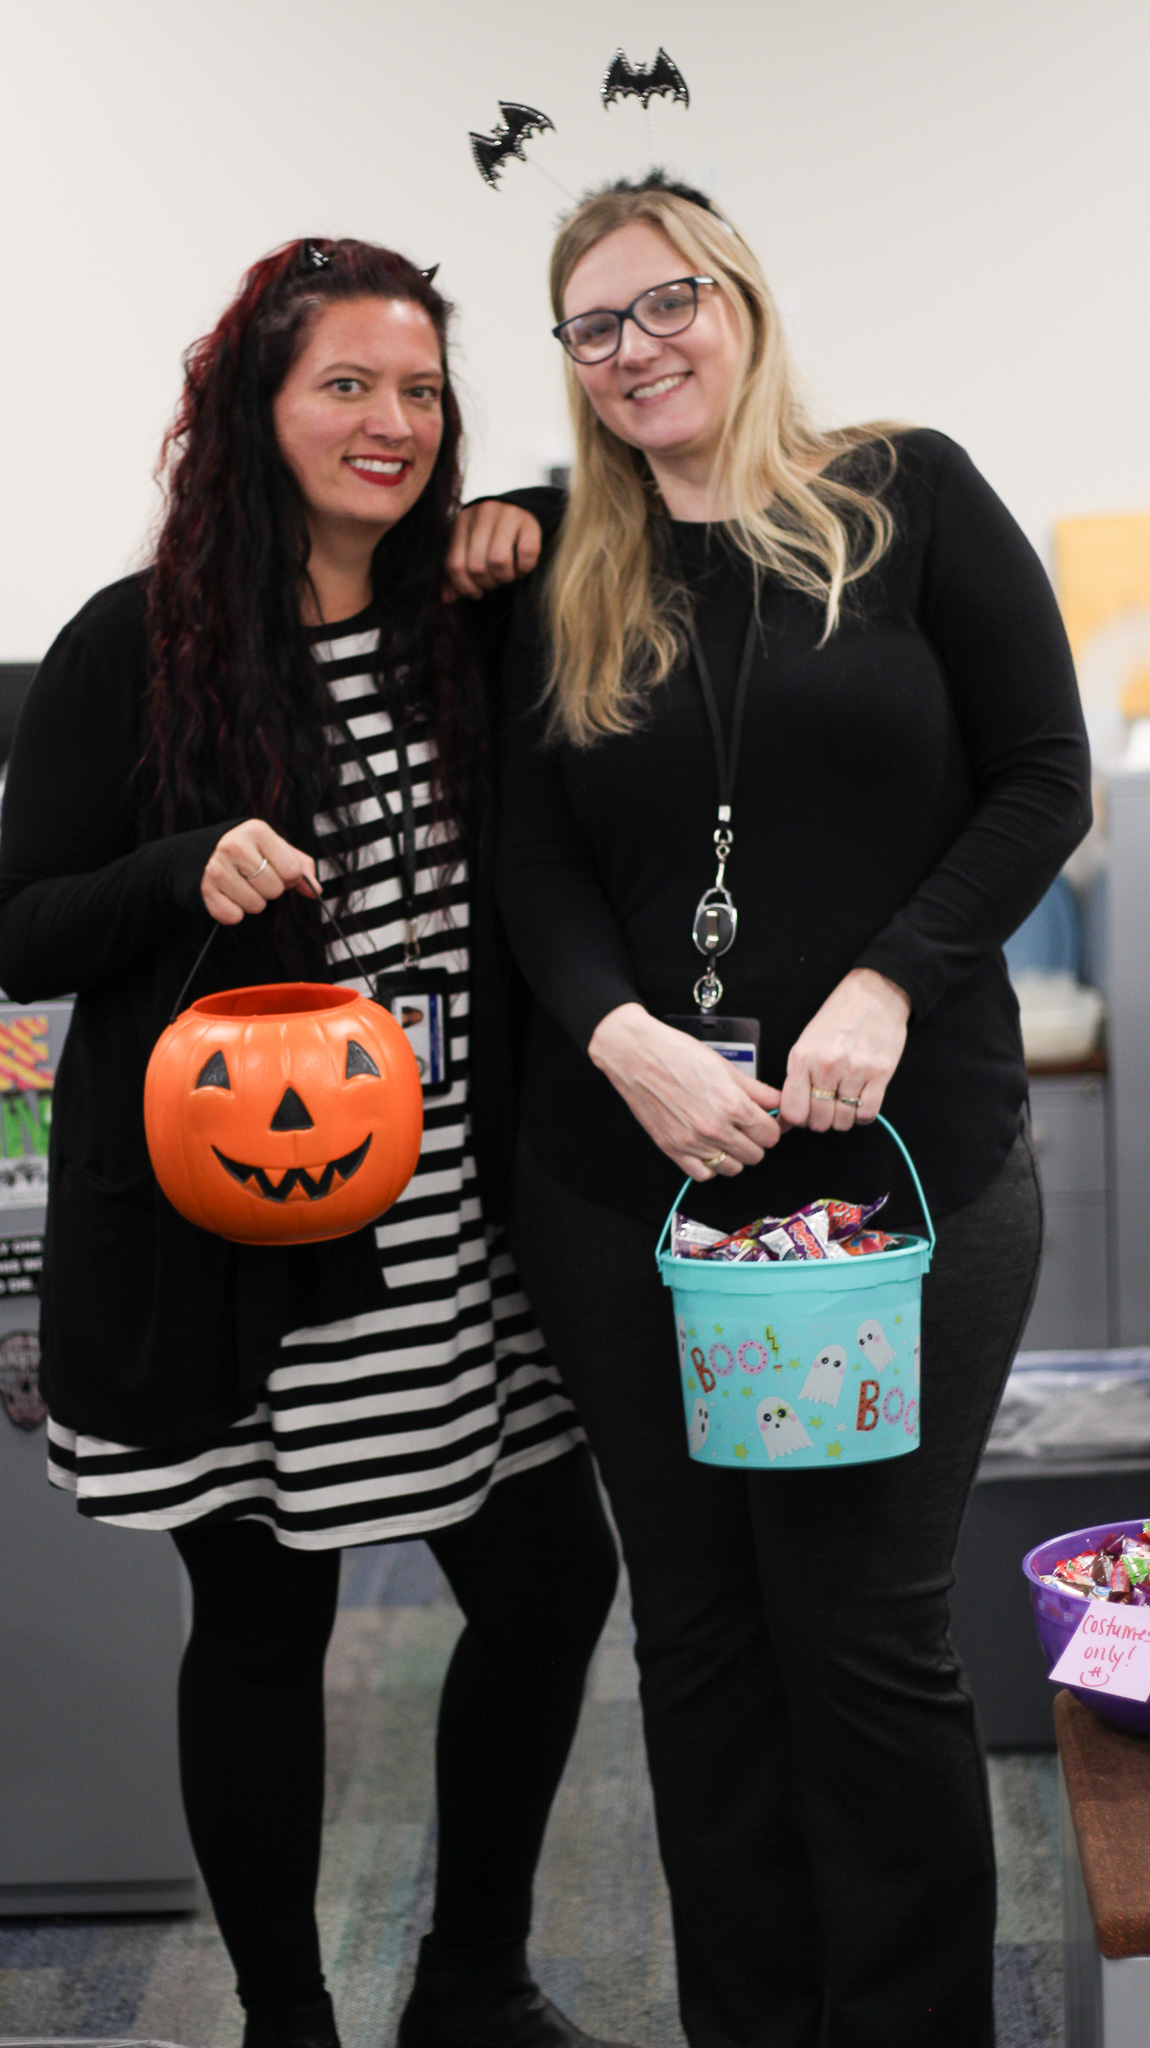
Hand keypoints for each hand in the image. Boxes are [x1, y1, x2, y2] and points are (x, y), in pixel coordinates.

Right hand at [201, 821, 317, 926]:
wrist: (208, 853)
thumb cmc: (252, 852)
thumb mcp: (278, 849)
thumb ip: (302, 866)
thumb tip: (315, 890)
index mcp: (257, 831)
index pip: (292, 871)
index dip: (291, 878)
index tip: (278, 870)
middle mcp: (234, 846)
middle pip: (275, 890)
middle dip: (271, 890)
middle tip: (257, 878)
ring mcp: (216, 867)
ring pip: (256, 905)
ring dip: (254, 902)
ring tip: (244, 886)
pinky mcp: (205, 889)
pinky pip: (233, 916)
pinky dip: (236, 913)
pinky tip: (230, 896)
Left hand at [445, 501, 542, 599]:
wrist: (519, 506)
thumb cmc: (490, 533)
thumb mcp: (469, 545)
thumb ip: (458, 570)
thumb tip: (446, 598)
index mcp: (462, 522)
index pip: (455, 565)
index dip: (465, 587)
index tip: (476, 592)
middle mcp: (482, 514)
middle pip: (476, 566)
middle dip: (487, 583)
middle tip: (495, 581)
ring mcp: (506, 515)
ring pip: (499, 561)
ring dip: (505, 577)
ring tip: (508, 574)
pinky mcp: (529, 522)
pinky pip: (526, 554)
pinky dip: (525, 568)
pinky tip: (522, 567)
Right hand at [588, 1003, 782, 1179]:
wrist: (636, 1056)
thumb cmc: (676, 1054)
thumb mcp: (724, 1066)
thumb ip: (756, 1090)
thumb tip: (777, 1102)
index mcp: (732, 1104)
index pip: (770, 1135)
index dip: (771, 1127)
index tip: (765, 1122)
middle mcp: (714, 1128)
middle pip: (755, 1155)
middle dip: (755, 1141)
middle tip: (746, 1127)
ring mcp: (692, 1142)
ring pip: (732, 1168)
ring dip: (734, 1155)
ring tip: (727, 1137)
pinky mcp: (672, 1149)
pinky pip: (702, 1174)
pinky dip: (709, 1165)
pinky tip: (708, 1148)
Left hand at [779, 969, 910, 1132]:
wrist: (873, 995)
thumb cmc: (837, 1019)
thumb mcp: (806, 1043)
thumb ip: (797, 1079)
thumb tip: (789, 1116)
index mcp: (803, 1058)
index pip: (793, 1111)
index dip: (798, 1119)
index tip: (805, 1113)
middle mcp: (827, 1065)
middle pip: (819, 1121)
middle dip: (822, 1120)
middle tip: (827, 1107)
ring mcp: (855, 1070)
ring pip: (844, 1121)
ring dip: (844, 1117)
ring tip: (845, 1100)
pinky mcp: (881, 1073)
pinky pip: (868, 1114)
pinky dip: (862, 1114)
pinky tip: (860, 1099)